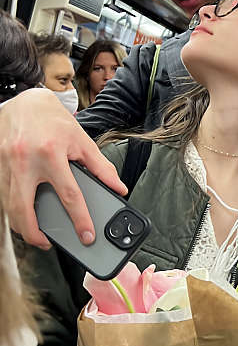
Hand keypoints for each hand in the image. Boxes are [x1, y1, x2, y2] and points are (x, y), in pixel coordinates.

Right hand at [0, 89, 127, 247]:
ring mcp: (7, 164)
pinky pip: (3, 195)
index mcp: (51, 154)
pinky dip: (13, 209)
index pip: (69, 195)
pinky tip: (24, 215)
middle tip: (48, 243)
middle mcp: (26, 161)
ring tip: (37, 233)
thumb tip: (118, 188)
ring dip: (22, 225)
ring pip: (9, 207)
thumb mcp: (82, 141)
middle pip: (25, 210)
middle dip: (35, 234)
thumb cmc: (54, 121)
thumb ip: (101, 167)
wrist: (26, 102)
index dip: (79, 219)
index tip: (86, 235)